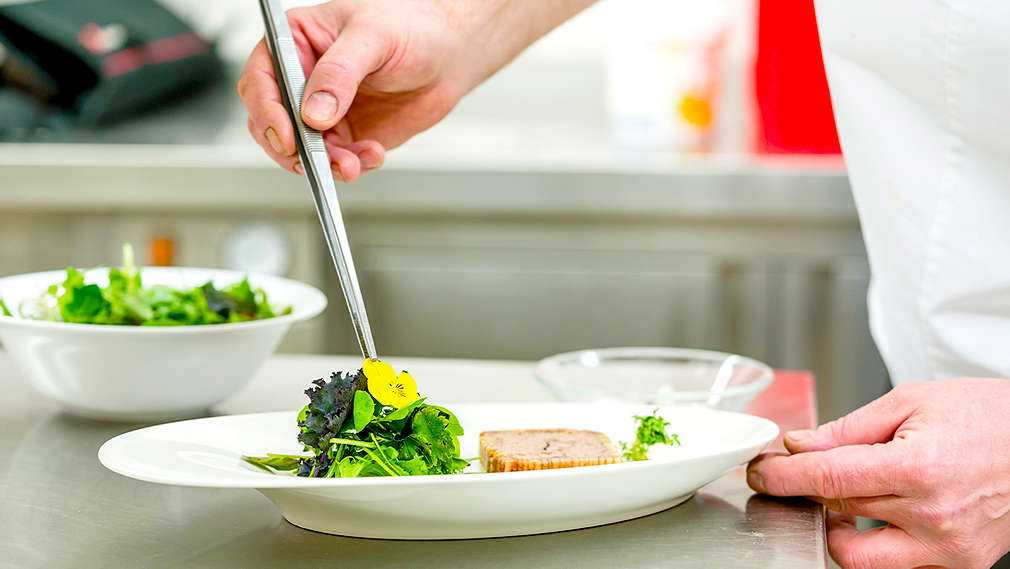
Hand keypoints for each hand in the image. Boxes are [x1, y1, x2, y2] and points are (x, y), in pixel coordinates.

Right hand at [237, 0, 593, 181]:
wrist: (449, 54)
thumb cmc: (411, 27)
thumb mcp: (373, 38)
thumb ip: (340, 74)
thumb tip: (313, 113)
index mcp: (295, 43)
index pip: (262, 80)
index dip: (268, 111)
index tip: (288, 135)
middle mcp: (302, 79)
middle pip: (271, 123)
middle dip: (292, 148)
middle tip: (317, 160)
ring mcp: (322, 110)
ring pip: (301, 150)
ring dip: (324, 163)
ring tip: (352, 163)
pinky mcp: (346, 134)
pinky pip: (335, 160)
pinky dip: (350, 165)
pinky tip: (371, 154)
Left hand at [747, 378, 1009, 568]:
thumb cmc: (988, 415)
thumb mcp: (911, 400)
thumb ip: (848, 428)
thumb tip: (799, 446)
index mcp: (919, 467)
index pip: (827, 478)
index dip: (784, 476)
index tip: (761, 472)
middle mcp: (934, 516)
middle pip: (837, 509)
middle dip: (808, 490)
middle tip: (800, 470)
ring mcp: (949, 548)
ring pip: (858, 554)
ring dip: (838, 527)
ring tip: (845, 494)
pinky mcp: (960, 565)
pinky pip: (895, 565)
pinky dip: (875, 543)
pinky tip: (878, 512)